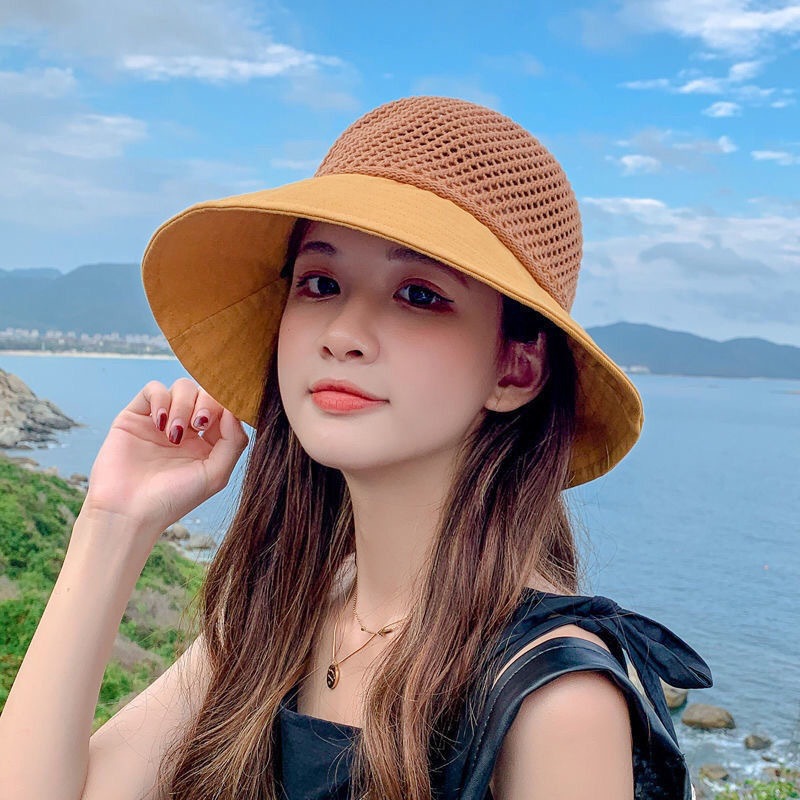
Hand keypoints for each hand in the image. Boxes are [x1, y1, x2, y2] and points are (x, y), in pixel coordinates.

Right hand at [82, 378, 249, 536]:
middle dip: (206, 403)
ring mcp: (161, 421)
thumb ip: (233, 441)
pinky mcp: (135, 416)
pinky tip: (160, 422)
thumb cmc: (173, 499)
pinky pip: (153, 389)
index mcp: (208, 442)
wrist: (128, 511)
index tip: (220, 421)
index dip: (227, 407)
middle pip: (205, 393)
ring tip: (174, 434)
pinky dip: (161, 399)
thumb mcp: (215, 475)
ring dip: (183, 405)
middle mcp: (186, 429)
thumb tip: (234, 409)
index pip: (224, 408)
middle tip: (198, 424)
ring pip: (182, 387)